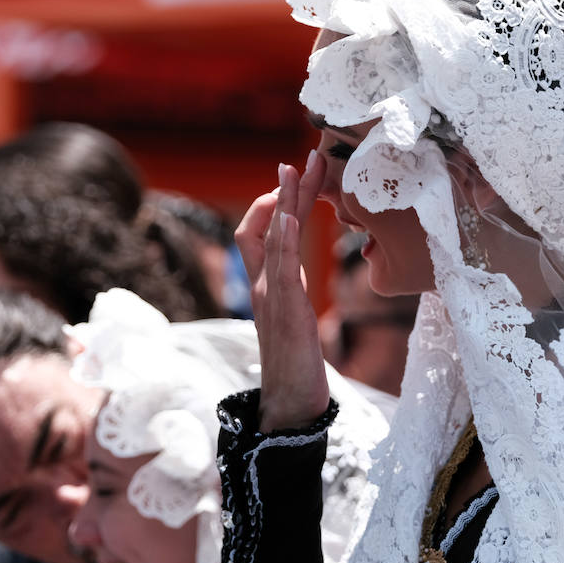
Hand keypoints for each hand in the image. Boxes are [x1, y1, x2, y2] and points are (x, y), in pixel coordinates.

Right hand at [235, 153, 330, 431]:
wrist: (290, 403)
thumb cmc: (298, 366)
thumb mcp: (296, 320)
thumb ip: (293, 295)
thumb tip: (298, 279)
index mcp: (269, 286)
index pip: (261, 234)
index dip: (276, 205)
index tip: (297, 181)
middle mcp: (264, 286)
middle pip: (262, 226)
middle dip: (283, 191)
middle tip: (302, 159)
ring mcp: (271, 297)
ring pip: (271, 239)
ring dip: (284, 202)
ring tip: (295, 171)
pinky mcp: (285, 310)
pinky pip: (279, 267)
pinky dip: (281, 237)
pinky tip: (290, 214)